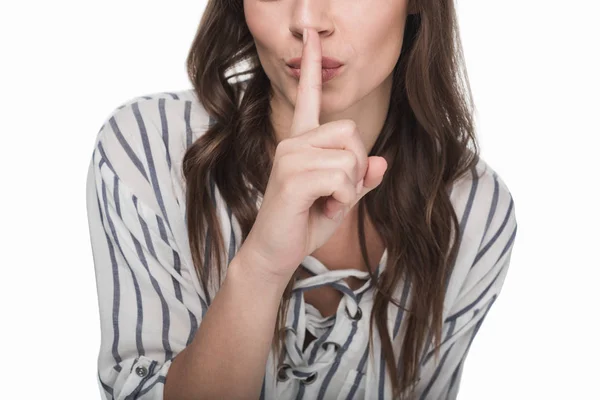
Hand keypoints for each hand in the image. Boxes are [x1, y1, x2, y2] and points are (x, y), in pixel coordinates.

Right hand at [238, 27, 387, 281]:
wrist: (275, 254)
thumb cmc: (305, 223)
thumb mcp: (341, 200)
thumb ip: (360, 179)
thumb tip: (381, 162)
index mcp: (301, 142)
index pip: (308, 96)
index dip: (312, 66)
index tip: (312, 38)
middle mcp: (292, 142)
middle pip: (351, 130)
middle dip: (356, 166)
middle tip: (337, 194)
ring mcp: (289, 156)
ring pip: (350, 156)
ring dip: (349, 188)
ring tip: (328, 204)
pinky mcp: (292, 176)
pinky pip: (343, 177)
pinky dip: (344, 200)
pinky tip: (325, 211)